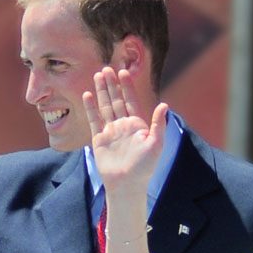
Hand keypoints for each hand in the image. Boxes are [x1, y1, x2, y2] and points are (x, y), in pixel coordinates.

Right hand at [82, 67, 167, 197]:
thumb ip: (159, 124)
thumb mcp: (156, 145)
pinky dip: (90, 107)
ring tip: (97, 76)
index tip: (123, 72)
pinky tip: (87, 95)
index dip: (127, 86)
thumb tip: (164, 104)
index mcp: (138, 125)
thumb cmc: (145, 168)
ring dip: (101, 91)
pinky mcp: (99, 139)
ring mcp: (111, 131)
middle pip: (116, 100)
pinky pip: (94, 120)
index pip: (131, 101)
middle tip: (106, 68)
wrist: (127, 185)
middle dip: (112, 84)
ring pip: (105, 106)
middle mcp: (123, 125)